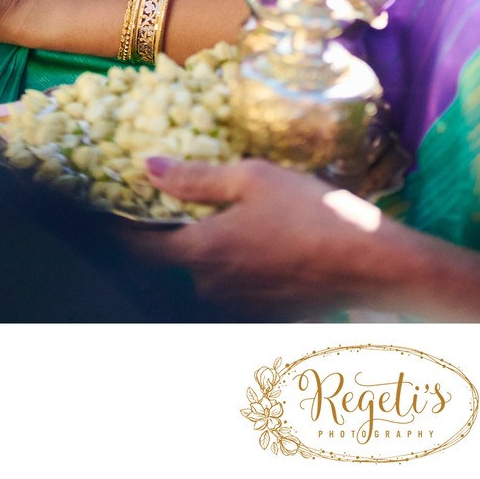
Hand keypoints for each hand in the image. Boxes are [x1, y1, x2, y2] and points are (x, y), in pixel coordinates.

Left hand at [130, 156, 405, 317]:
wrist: (370, 263)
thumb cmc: (309, 212)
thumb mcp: (251, 178)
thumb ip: (195, 177)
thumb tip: (147, 167)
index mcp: (202, 253)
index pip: (141, 248)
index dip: (121, 228)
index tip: (109, 208)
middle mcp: (212, 287)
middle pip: (175, 260)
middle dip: (171, 232)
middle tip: (174, 200)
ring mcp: (238, 304)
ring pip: (207, 273)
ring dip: (207, 247)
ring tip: (223, 215)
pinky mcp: (263, 311)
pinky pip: (234, 284)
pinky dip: (235, 262)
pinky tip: (257, 239)